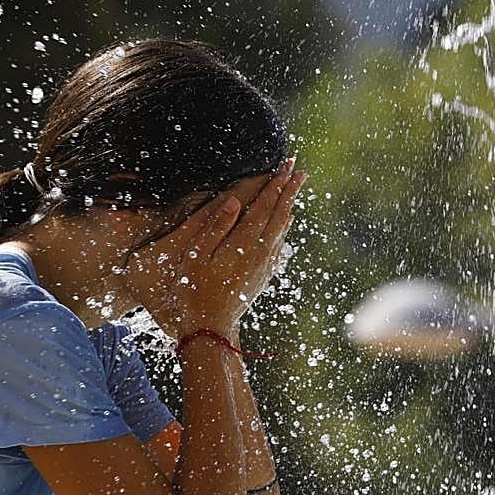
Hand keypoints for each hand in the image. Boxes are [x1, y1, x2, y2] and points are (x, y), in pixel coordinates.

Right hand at [125, 160, 306, 336]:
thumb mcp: (197, 256)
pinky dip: (283, 229)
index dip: (275, 185)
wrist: (211, 327)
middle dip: (289, 190)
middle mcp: (260, 252)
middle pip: (280, 214)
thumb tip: (233, 202)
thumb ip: (216, 227)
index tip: (286, 168)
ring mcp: (264, 265)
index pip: (265, 207)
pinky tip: (283, 226)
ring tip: (294, 191)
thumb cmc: (195, 290)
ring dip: (288, 207)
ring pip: (282, 229)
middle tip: (299, 171)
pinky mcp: (263, 275)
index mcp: (244, 243)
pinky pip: (278, 245)